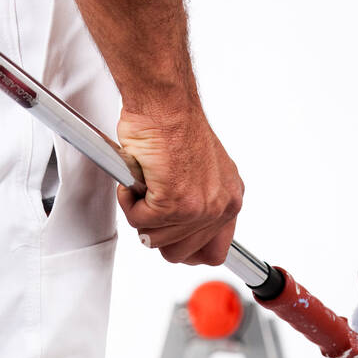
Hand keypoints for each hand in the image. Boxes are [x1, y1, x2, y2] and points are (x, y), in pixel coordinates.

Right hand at [116, 106, 243, 265]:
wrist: (164, 103)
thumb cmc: (174, 125)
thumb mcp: (200, 171)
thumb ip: (197, 202)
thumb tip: (180, 227)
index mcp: (229, 198)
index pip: (215, 251)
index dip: (188, 251)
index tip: (173, 239)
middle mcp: (220, 205)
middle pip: (181, 254)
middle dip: (157, 233)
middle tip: (149, 205)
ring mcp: (198, 208)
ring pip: (157, 240)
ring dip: (140, 214)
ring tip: (144, 185)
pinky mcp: (174, 204)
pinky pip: (140, 221)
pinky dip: (129, 202)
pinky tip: (135, 180)